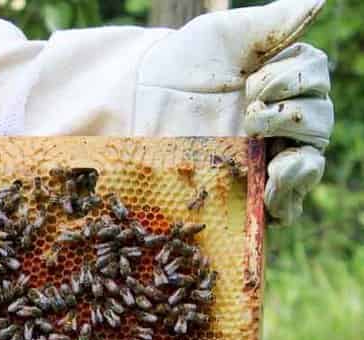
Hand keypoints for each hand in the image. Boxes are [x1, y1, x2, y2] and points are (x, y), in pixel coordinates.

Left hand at [136, 0, 330, 224]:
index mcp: (283, 82)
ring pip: (307, 167)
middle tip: (249, 114)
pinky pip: (281, 205)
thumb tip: (319, 0)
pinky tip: (275, 193)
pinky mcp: (241, 191)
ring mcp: (260, 158)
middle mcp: (278, 121)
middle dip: (292, 116)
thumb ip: (273, 22)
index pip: (316, 81)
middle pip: (318, 124)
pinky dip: (286, 200)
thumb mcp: (224, 35)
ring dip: (300, 165)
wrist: (136, 102)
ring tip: (278, 164)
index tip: (253, 82)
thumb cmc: (179, 63)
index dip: (294, 80)